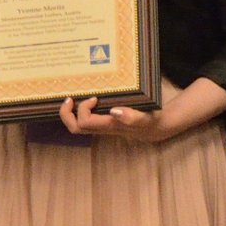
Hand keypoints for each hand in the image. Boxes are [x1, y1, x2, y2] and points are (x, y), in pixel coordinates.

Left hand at [58, 76, 224, 143]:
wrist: (159, 127)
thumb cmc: (152, 120)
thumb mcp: (146, 117)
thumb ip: (132, 117)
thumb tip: (114, 111)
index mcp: (109, 127)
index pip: (85, 123)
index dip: (82, 110)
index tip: (94, 97)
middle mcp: (103, 128)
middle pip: (75, 128)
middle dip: (66, 114)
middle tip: (69, 98)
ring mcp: (103, 127)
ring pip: (79, 126)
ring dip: (71, 112)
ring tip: (72, 97)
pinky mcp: (106, 123)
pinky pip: (87, 119)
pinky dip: (81, 110)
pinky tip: (85, 97)